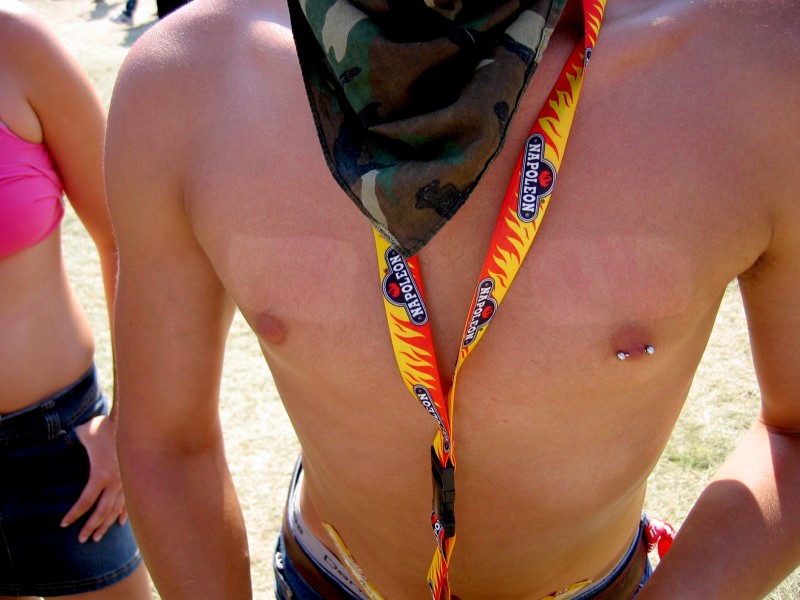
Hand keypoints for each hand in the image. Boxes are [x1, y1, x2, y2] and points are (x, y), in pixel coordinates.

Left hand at [60, 414, 127, 542]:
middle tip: (82, 539)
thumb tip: (52, 444)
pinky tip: (120, 523)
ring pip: (117, 509)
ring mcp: (127, 481)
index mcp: (101, 474)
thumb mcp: (82, 435)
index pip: (85, 502)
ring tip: (97, 536)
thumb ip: (68, 443)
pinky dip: (125, 513)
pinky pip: (130, 501)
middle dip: (91, 527)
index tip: (63, 524)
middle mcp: (116, 482)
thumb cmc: (104, 427)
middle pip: (102, 512)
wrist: (131, 421)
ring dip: (106, 524)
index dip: (73, 515)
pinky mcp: (134, 479)